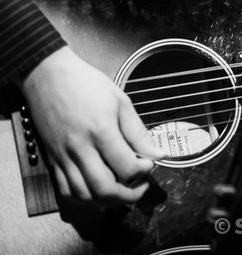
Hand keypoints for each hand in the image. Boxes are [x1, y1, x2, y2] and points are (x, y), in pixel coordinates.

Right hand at [21, 46, 162, 203]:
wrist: (48, 75)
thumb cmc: (86, 84)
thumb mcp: (120, 101)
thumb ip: (138, 132)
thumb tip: (158, 153)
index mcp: (101, 131)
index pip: (127, 167)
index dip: (144, 171)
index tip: (150, 164)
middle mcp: (80, 148)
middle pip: (105, 189)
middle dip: (129, 195)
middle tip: (141, 186)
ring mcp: (63, 156)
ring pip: (84, 195)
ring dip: (107, 201)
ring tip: (123, 191)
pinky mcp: (52, 159)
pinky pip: (66, 190)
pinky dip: (84, 197)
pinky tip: (98, 190)